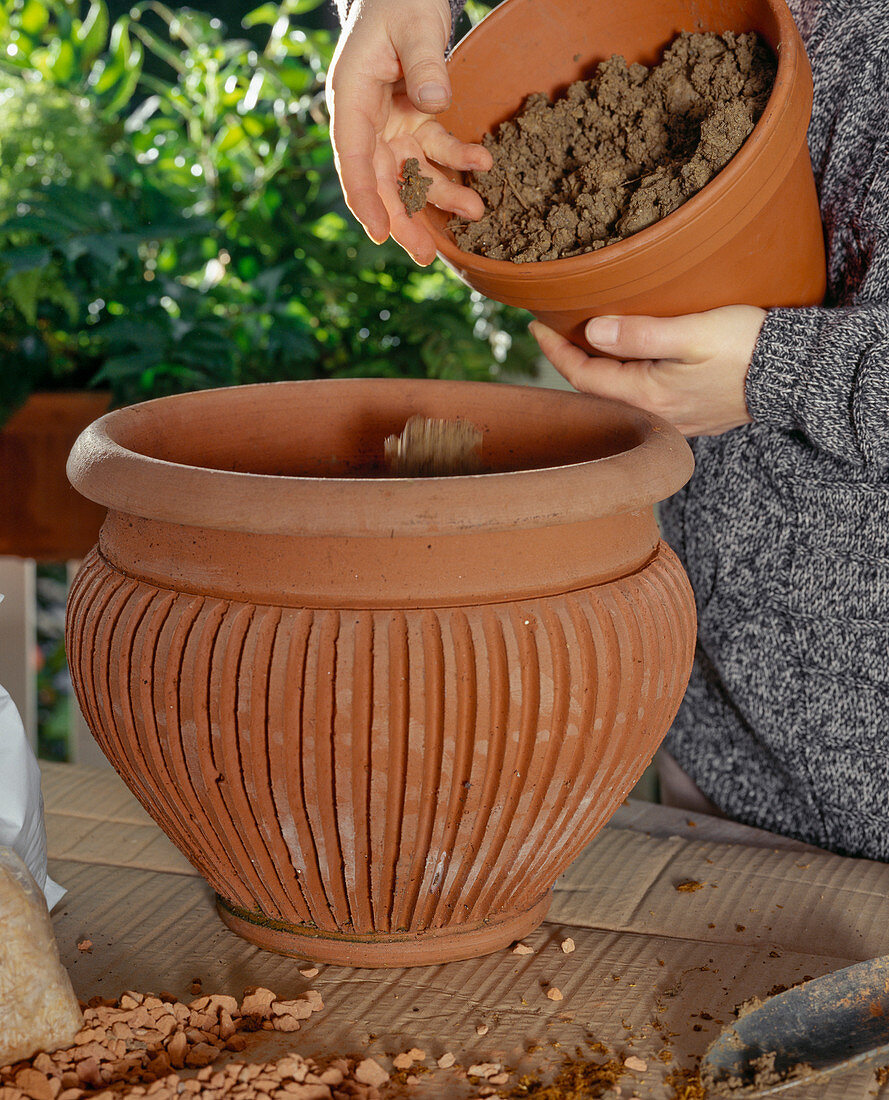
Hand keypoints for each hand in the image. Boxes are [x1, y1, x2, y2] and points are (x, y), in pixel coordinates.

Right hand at [326, 0, 492, 264]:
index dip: (365, 199)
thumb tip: (435, 104)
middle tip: (427, 256)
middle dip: (404, 219)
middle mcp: (367, 119)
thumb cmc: (399, 1)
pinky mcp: (415, 121)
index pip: (355, 158)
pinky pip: (435, 151)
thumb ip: (424, 62)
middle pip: (381, 181)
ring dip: (441, 195)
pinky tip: (483, 164)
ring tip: (476, 210)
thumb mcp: (413, 26)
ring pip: (411, 173)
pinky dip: (458, 161)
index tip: (380, 233)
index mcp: (351, 98)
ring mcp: (391, 124)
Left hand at [529, 306, 767, 436]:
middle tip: (553, 331)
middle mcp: (656, 417)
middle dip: (571, 361)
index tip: (537, 326)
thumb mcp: (693, 332)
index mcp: (648, 396)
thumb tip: (593, 331)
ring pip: (618, 397)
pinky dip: (623, 380)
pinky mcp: (690, 417)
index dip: (556, 352)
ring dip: (597, 371)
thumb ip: (640, 333)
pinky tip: (624, 362)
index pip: (583, 376)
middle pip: (596, 391)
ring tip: (581, 344)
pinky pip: (642, 400)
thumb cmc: (748, 348)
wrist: (797, 376)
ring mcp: (673, 421)